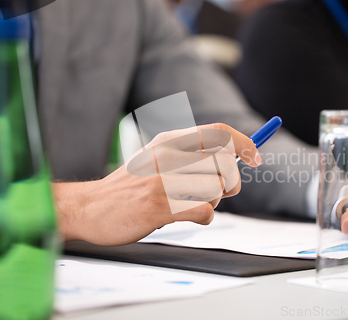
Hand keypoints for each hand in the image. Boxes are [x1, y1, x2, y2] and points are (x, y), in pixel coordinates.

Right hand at [53, 123, 260, 245]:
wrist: (90, 207)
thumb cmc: (131, 186)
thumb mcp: (157, 158)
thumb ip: (192, 157)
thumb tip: (236, 161)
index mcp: (170, 141)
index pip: (219, 131)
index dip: (244, 143)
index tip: (257, 158)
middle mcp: (169, 155)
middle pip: (226, 164)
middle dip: (227, 183)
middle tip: (210, 192)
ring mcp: (164, 180)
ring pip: (217, 190)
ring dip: (209, 201)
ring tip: (183, 203)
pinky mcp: (160, 206)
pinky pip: (206, 213)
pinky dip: (200, 217)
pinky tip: (177, 215)